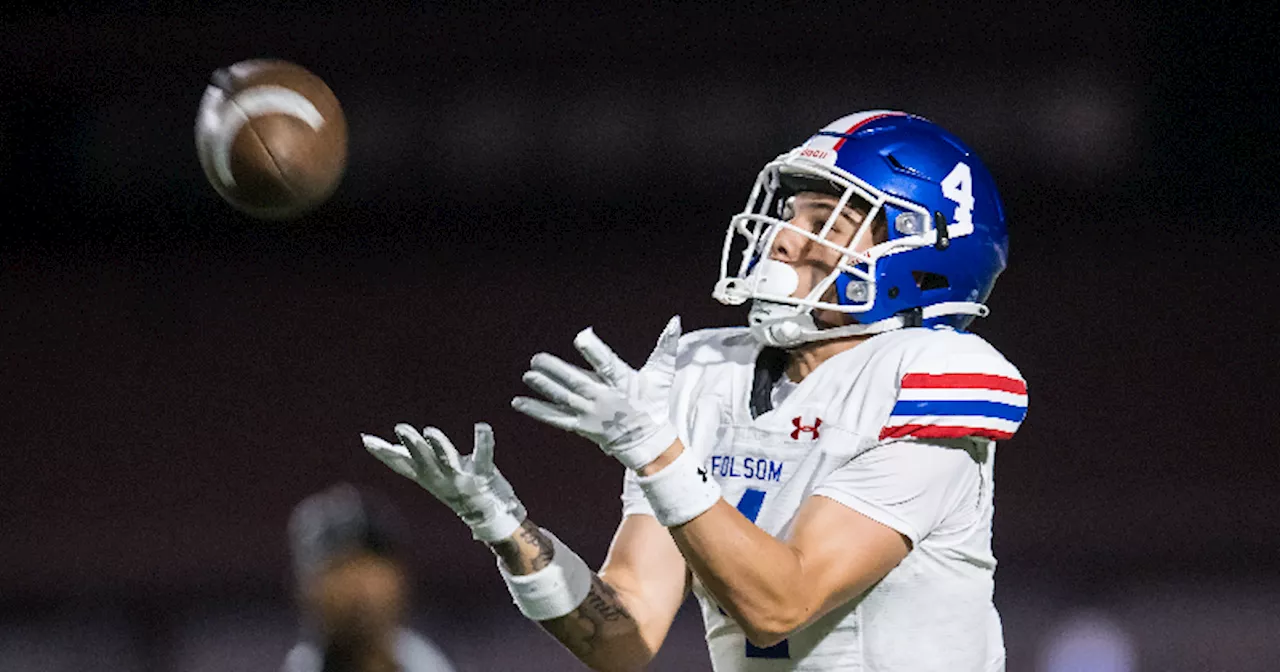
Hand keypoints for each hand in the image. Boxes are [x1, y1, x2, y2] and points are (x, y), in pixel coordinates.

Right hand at [361, 422, 525, 542]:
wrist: (487, 517)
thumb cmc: (456, 489)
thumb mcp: (430, 475)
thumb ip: (412, 461)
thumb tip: (390, 448)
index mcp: (426, 476)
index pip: (401, 463)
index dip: (384, 453)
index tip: (366, 439)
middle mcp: (440, 478)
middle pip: (422, 459)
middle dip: (412, 445)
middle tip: (401, 428)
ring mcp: (460, 479)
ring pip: (446, 459)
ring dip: (438, 446)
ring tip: (430, 431)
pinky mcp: (482, 476)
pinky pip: (483, 456)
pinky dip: (483, 440)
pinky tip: (482, 427)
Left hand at [512, 316, 680, 470]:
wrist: (648, 441)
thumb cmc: (654, 403)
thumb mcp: (661, 374)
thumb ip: (666, 346)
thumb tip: (676, 319)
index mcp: (622, 383)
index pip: (607, 364)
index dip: (594, 351)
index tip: (582, 336)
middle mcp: (603, 399)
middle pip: (576, 383)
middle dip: (555, 371)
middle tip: (536, 359)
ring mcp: (590, 415)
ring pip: (562, 399)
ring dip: (543, 388)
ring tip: (527, 375)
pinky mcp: (581, 426)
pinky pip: (555, 418)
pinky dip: (536, 410)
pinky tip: (518, 401)